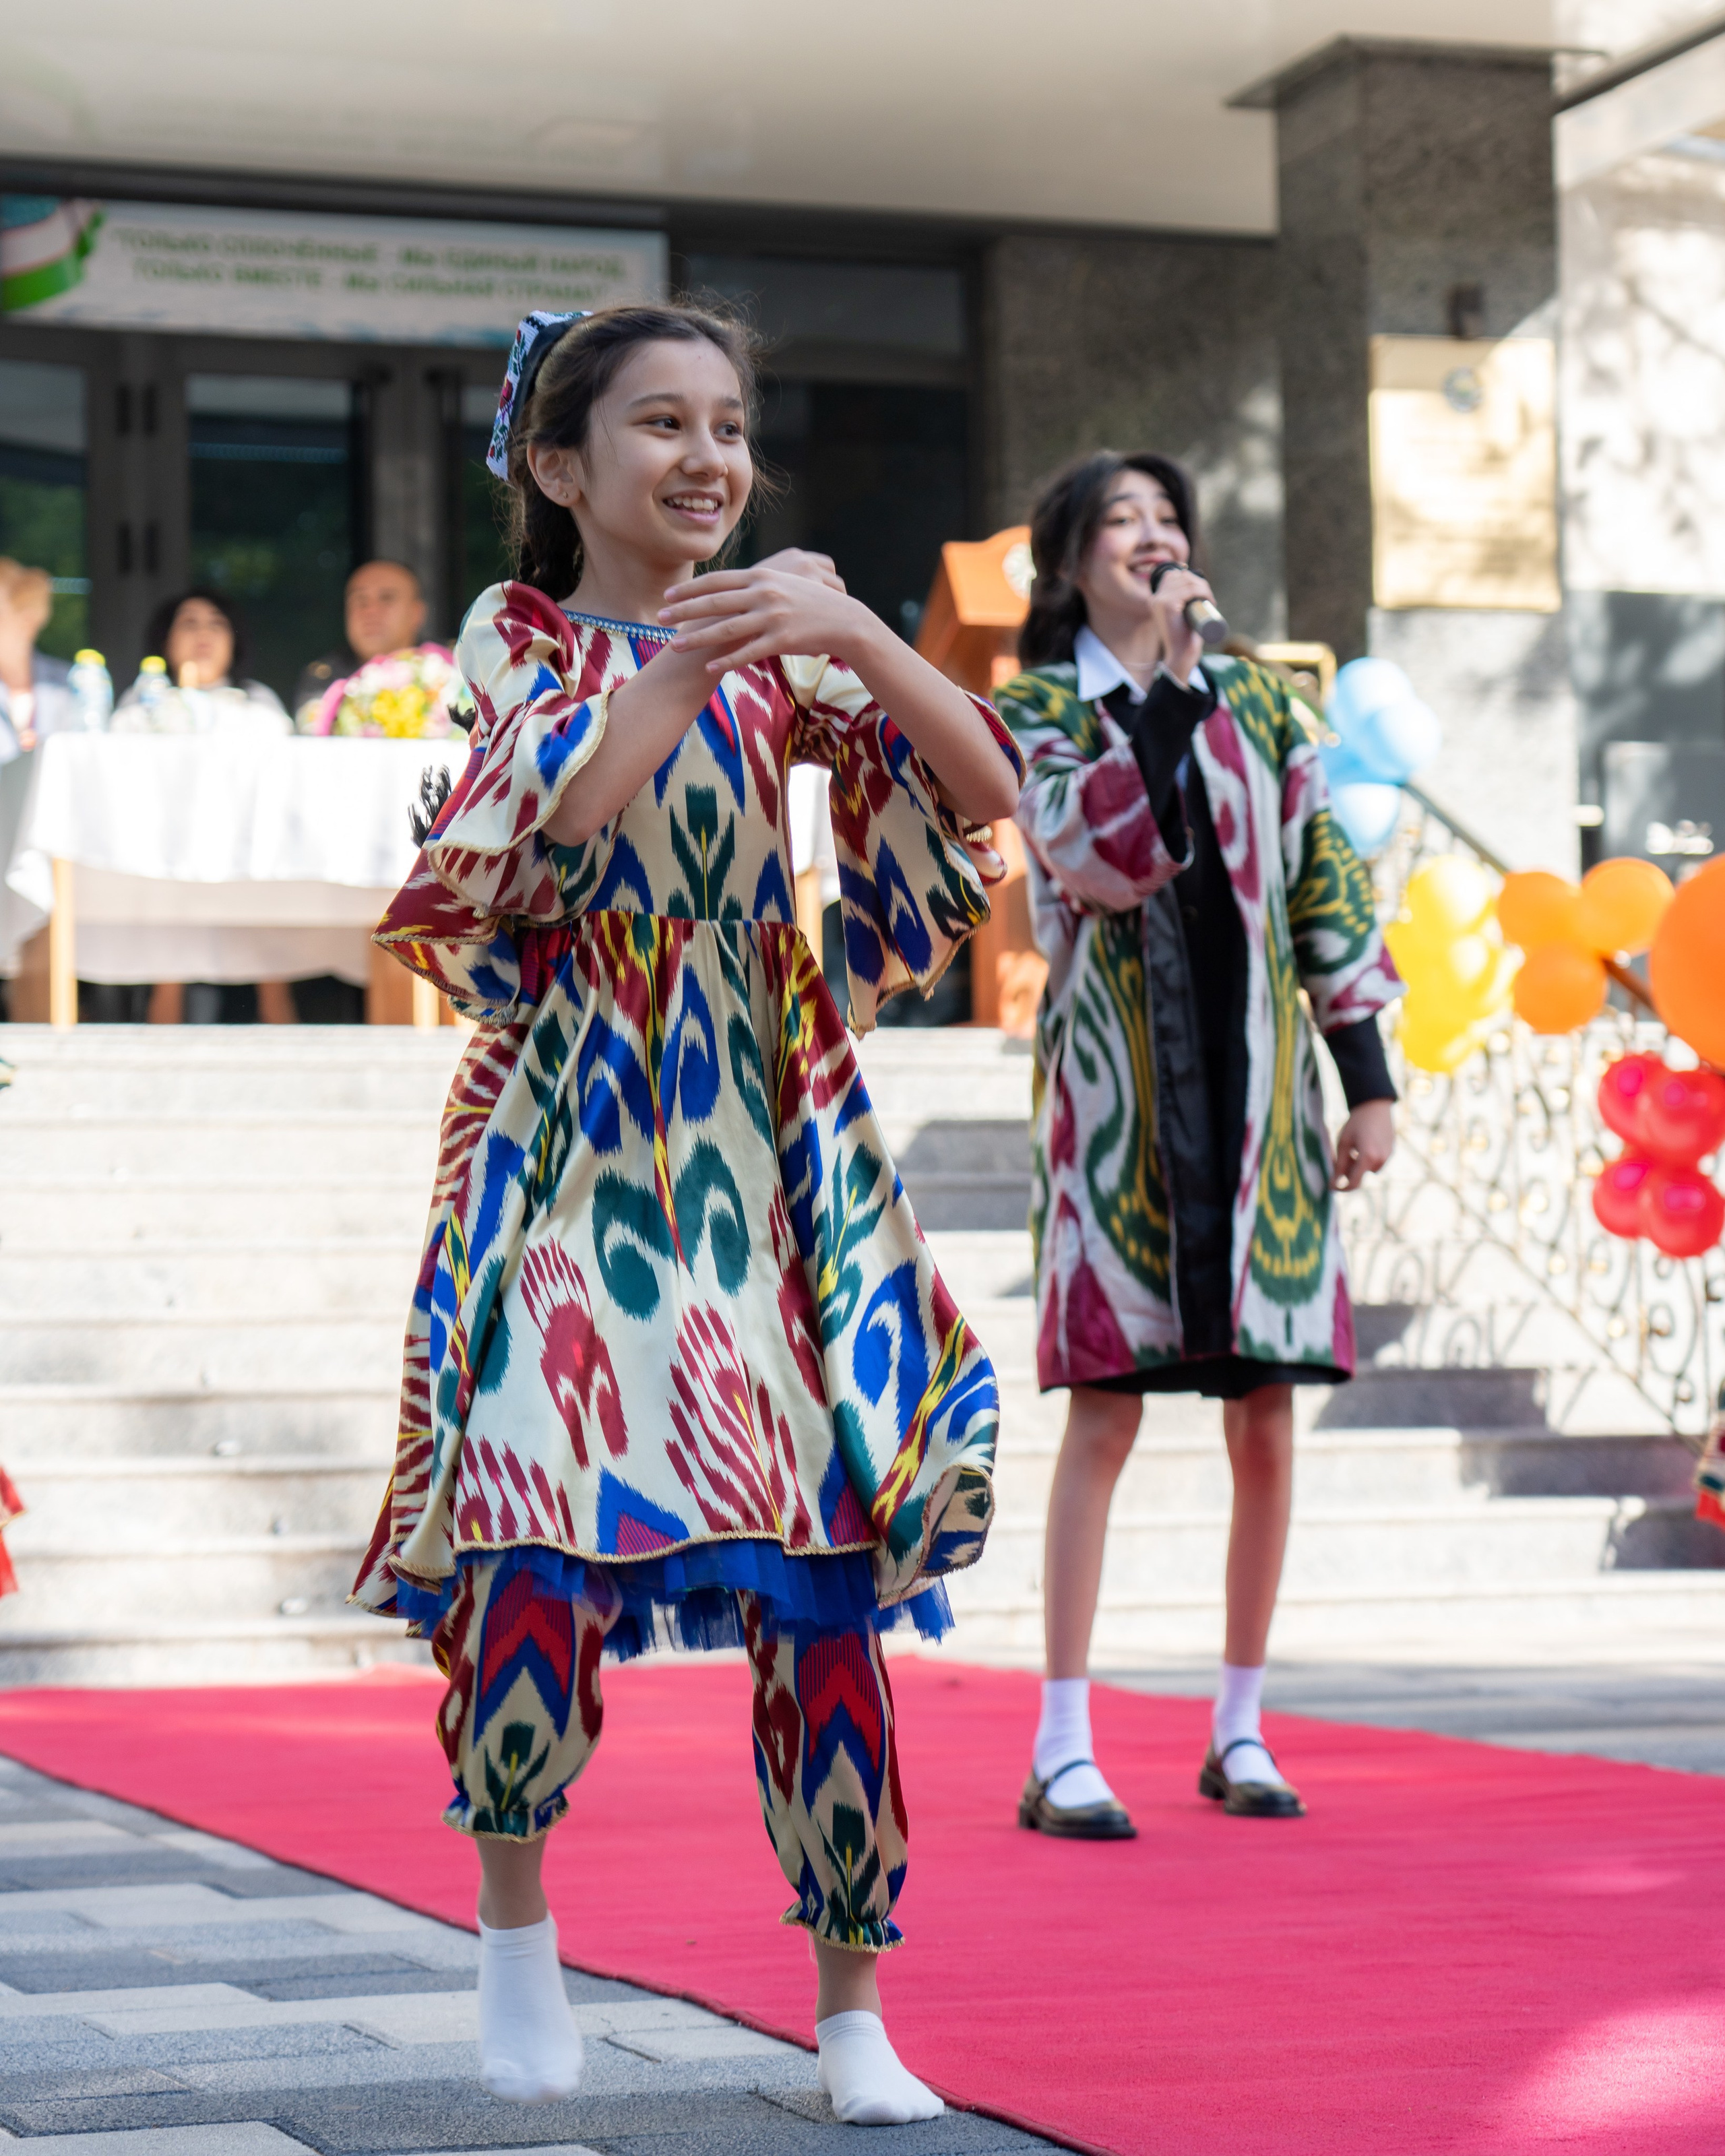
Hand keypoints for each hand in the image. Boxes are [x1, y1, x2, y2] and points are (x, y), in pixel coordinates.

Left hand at [659, 553, 856, 673]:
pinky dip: (727, 661)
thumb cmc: (811, 603)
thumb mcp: (783, 583)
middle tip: (660, 617)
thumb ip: (757, 584)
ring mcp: (772, 617)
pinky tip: (708, 668)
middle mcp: (764, 593)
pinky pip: (748, 653)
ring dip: (697, 639)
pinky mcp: (782, 639)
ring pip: (726, 629)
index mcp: (762, 576)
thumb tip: (730, 588)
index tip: (669, 595)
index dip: (691, 589)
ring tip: (675, 647)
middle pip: (715, 602)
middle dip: (684, 611)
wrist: (845, 620)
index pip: (718, 580)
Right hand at [1149, 564, 1211, 685]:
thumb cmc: (1184, 637)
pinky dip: (1203, 592)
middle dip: (1199, 582)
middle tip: (1209, 598)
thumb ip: (1182, 603)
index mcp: (1156, 599)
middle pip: (1180, 576)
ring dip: (1204, 587)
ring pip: (1187, 581)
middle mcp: (1155, 598)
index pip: (1172, 575)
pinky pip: (1189, 590)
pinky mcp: (1168, 605)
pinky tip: (1209, 599)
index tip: (1203, 592)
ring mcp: (1160, 601)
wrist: (1181, 655)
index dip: (1190, 578)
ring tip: (1210, 600)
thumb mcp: (1181, 615)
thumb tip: (1195, 584)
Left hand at [1332, 1099, 1394, 1190]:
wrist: (1375, 1107)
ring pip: (1368, 1169)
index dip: (1342, 1188)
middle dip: (1349, 1171)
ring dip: (1359, 1164)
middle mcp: (1380, 1160)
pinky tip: (1365, 1143)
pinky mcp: (1391, 1153)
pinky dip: (1368, 1158)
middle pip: (1360, 1175)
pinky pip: (1376, 1162)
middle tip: (1342, 1155)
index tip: (1332, 1187)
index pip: (1354, 1183)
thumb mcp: (1343, 1144)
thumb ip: (1339, 1165)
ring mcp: (1388, 1157)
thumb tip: (1333, 1184)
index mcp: (1367, 1158)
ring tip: (1355, 1147)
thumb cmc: (1355, 1124)